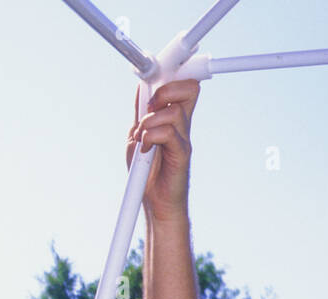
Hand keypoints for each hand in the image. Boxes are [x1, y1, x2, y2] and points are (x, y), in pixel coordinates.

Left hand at [125, 78, 200, 223]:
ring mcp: (184, 138)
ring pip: (173, 111)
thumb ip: (141, 114)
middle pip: (189, 87)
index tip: (159, 65)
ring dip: (150, 122)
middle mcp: (182, 124)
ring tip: (142, 138)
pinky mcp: (183, 153)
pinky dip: (151, 137)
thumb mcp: (138, 136)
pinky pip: (168, 133)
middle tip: (151, 104)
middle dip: (166, 88)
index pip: (183, 84)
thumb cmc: (147, 172)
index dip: (176, 69)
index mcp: (173, 117)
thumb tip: (140, 88)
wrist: (154, 204)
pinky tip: (145, 150)